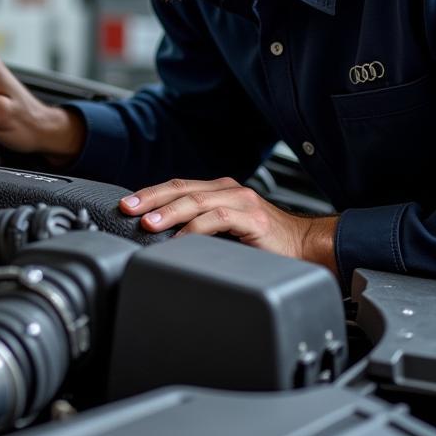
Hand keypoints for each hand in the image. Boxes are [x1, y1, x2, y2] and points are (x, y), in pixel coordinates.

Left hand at [120, 176, 337, 270]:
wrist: (309, 249)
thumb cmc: (265, 244)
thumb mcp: (225, 233)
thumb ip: (199, 228)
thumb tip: (160, 237)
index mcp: (219, 191)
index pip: (177, 186)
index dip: (150, 194)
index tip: (126, 205)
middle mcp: (228, 191)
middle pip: (181, 188)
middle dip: (151, 198)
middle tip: (128, 209)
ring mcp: (242, 202)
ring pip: (197, 201)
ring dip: (168, 212)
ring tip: (148, 224)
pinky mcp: (254, 219)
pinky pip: (218, 219)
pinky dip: (195, 229)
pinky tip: (180, 240)